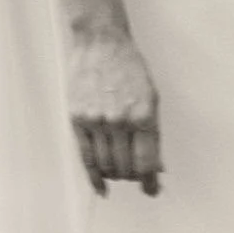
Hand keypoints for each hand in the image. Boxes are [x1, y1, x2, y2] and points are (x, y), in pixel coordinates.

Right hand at [67, 20, 162, 197]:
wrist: (101, 43)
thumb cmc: (129, 67)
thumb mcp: (151, 97)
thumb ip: (152, 132)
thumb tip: (155, 166)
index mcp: (144, 115)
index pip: (147, 163)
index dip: (150, 182)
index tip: (152, 189)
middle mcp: (120, 121)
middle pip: (126, 168)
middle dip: (133, 177)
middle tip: (135, 176)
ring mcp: (96, 121)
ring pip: (107, 166)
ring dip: (115, 175)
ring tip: (119, 173)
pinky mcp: (78, 120)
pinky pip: (86, 158)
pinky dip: (94, 176)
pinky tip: (101, 185)